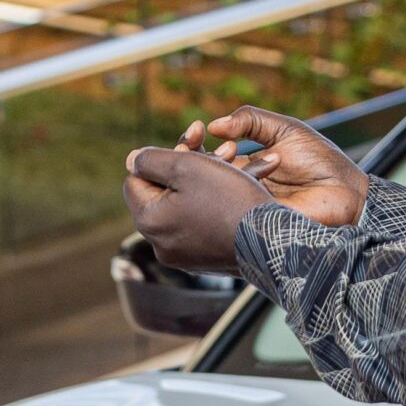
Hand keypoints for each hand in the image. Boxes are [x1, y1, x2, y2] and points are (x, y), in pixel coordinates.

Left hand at [124, 143, 270, 270]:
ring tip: (236, 157)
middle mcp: (161, 244)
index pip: (135, 180)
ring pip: (189, 204)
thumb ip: (151, 160)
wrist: (273, 242)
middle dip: (190, 164)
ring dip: (209, 177)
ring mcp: (184, 255)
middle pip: (164, 192)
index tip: (187, 147)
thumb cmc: (231, 201)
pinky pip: (205, 222)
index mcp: (149, 222)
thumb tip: (132, 160)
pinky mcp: (206, 259)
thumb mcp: (187, 167)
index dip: (159, 159)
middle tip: (218, 148)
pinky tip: (244, 183)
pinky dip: (220, 201)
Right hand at [183, 106, 368, 228]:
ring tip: (230, 155)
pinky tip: (245, 175)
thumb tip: (214, 125)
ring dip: (214, 171)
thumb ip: (250, 120)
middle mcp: (237, 190)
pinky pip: (230, 210)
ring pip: (209, 194)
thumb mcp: (283, 129)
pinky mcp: (251, 225)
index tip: (196, 130)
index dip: (193, 145)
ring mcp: (242, 209)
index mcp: (243, 168)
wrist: (348, 192)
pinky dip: (232, 190)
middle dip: (194, 158)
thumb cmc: (322, 161)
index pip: (204, 159)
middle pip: (199, 178)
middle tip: (202, 143)